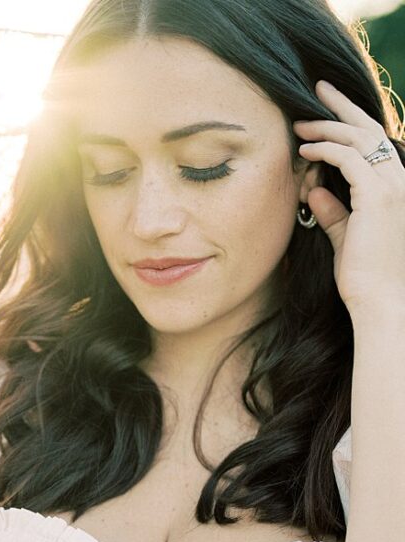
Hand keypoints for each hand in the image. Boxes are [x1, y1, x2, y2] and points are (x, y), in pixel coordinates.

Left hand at [292, 79, 404, 316]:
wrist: (379, 301)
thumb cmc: (365, 278)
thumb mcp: (347, 239)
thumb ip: (333, 213)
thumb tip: (314, 191)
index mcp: (396, 187)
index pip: (375, 142)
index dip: (352, 121)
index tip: (327, 107)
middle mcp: (399, 180)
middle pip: (370, 128)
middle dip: (342, 105)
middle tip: (317, 87)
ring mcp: (391, 186)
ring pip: (358, 138)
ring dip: (326, 126)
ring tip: (299, 123)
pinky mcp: (377, 196)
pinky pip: (348, 158)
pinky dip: (325, 149)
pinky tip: (304, 150)